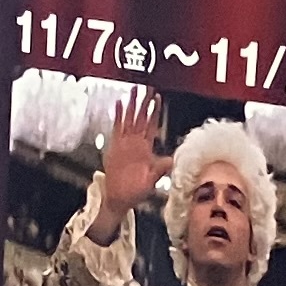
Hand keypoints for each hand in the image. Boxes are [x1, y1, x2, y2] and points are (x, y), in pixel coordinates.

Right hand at [90, 92, 169, 240]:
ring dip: (131, 105)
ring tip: (133, 90)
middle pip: (140, 118)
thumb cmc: (136, 190)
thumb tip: (172, 160)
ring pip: (129, 119)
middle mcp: (136, 143)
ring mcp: (124, 143)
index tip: (157, 98)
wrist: (119, 197)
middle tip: (146, 87)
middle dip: (143, 102)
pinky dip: (118, 116)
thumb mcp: (152, 179)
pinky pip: (117, 128)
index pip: (151, 124)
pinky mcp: (114, 146)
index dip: (154, 111)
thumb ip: (160, 168)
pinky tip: (119, 104)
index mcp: (145, 148)